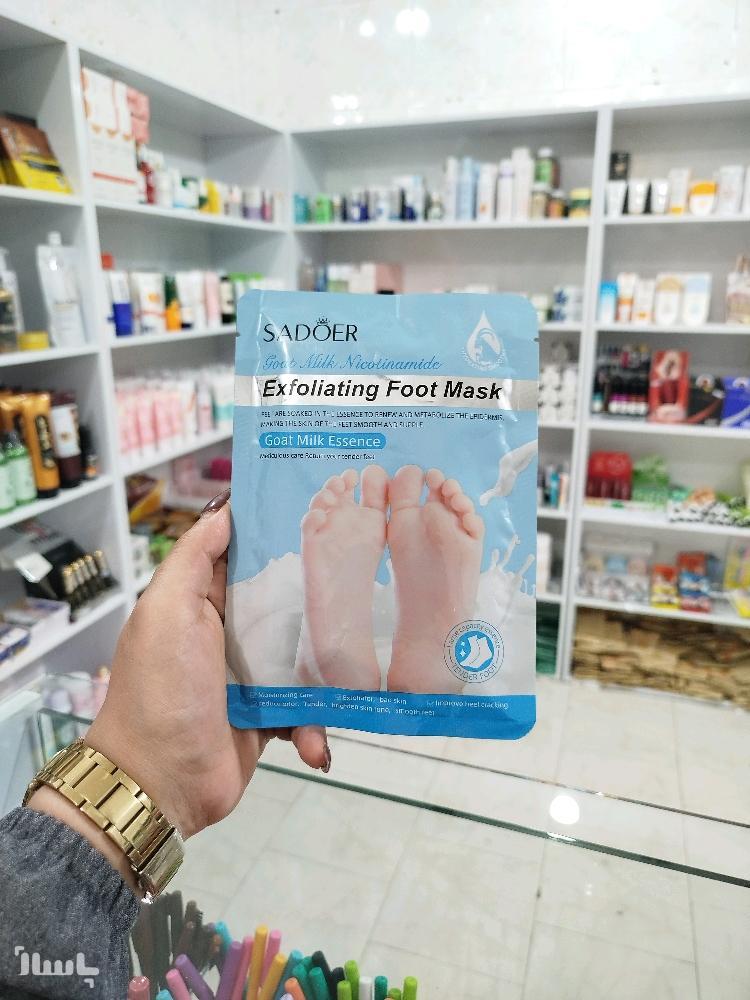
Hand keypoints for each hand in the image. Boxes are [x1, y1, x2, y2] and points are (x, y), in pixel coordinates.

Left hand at [84, 489, 328, 839]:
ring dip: (328, 673)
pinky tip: (313, 744)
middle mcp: (230, 632)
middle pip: (288, 603)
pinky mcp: (268, 717)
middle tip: (371, 586)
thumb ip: (195, 557)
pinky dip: (313, 727)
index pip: (248, 555)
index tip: (330, 511)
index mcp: (203, 600)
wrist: (159, 780)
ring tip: (355, 679)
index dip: (282, 534)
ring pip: (306, 656)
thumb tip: (226, 507)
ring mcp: (251, 676)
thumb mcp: (167, 609)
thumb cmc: (162, 687)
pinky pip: (305, 709)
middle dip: (325, 599)